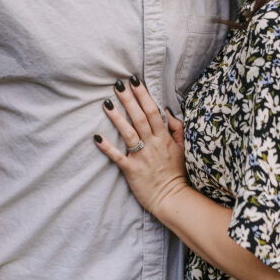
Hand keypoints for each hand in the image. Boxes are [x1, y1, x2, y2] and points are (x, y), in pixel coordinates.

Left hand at [95, 77, 187, 217]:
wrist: (172, 199)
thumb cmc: (176, 173)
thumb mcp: (182, 148)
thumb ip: (177, 128)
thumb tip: (167, 110)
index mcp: (164, 138)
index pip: (153, 112)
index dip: (143, 95)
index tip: (134, 81)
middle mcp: (152, 144)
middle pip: (139, 118)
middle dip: (128, 100)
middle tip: (117, 85)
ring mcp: (142, 157)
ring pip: (128, 133)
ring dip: (117, 118)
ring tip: (107, 103)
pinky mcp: (132, 170)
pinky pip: (118, 157)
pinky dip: (107, 147)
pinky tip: (97, 136)